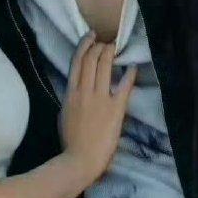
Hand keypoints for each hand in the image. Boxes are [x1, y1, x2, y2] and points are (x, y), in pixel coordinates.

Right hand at [60, 31, 137, 186]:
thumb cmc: (70, 142)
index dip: (85, 45)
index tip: (91, 37)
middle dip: (100, 46)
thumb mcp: (64, 114)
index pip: (77, 62)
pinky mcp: (115, 109)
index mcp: (70, 93)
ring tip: (116, 47)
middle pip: (91, 59)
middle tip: (107, 42)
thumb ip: (71, 99)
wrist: (80, 160)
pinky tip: (133, 66)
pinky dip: (129, 74)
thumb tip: (76, 88)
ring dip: (111, 53)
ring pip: (105, 66)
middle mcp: (84, 91)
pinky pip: (124, 86)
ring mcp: (100, 99)